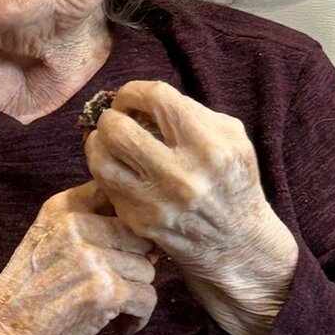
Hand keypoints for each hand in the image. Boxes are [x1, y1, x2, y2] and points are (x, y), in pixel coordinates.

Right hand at [0, 182, 157, 334]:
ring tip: (111, 309)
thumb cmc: (27, 294)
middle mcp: (76, 225)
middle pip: (139, 238)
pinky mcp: (105, 291)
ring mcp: (92, 258)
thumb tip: (147, 235)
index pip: (118, 199)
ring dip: (134, 294)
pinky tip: (119, 326)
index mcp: (62, 208)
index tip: (121, 251)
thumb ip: (87, 223)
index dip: (128, 228)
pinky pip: (147, 298)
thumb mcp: (48, 240)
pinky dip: (138, 318)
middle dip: (134, 265)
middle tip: (116, 287)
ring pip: (146, 270)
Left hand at [84, 81, 297, 334]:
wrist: (236, 243)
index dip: (133, 91)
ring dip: (97, 143)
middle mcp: (182, 176)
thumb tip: (142, 101)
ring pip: (100, 159)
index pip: (155, 98)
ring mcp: (157, 203)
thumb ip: (192, 112)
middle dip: (110, 117)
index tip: (130, 97)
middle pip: (117, 128)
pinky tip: (116, 165)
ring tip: (107, 140)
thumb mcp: (232, 139)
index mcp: (210, 147)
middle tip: (116, 119)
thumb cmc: (232, 181)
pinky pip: (105, 185)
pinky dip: (105, 169)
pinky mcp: (140, 222)